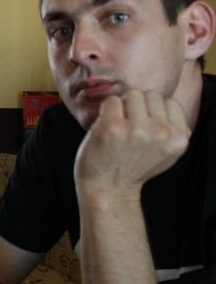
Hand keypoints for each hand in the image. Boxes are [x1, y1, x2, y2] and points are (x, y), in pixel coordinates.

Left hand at [74, 89, 190, 200]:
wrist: (108, 189)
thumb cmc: (133, 167)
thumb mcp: (166, 153)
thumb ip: (172, 130)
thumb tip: (166, 102)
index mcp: (178, 139)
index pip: (170, 102)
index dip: (154, 111)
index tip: (144, 127)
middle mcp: (160, 133)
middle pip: (150, 95)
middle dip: (138, 107)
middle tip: (128, 127)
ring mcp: (136, 129)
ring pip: (131, 94)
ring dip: (122, 107)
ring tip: (118, 127)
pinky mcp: (112, 127)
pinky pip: (111, 100)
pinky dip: (105, 111)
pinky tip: (105, 129)